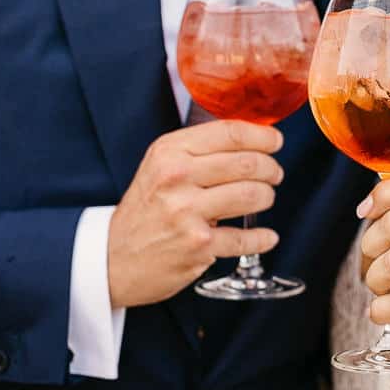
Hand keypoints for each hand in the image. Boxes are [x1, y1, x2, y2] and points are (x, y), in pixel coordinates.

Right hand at [107, 120, 284, 307]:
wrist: (113, 256)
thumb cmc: (144, 210)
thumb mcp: (159, 166)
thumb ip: (197, 151)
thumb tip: (250, 139)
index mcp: (170, 153)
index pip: (229, 133)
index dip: (263, 136)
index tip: (275, 141)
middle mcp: (177, 178)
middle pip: (248, 163)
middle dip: (270, 168)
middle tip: (273, 174)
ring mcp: (188, 213)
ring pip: (253, 195)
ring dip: (267, 197)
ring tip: (263, 199)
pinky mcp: (198, 245)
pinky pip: (246, 238)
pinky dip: (263, 238)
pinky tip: (265, 235)